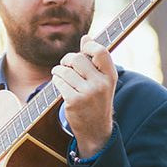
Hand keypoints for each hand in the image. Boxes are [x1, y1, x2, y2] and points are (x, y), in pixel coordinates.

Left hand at [51, 35, 115, 157]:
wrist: (96, 129)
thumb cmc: (98, 100)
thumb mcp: (103, 81)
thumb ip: (95, 60)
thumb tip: (86, 37)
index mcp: (110, 76)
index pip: (100, 51)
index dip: (89, 46)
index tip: (83, 48)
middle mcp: (100, 84)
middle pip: (77, 59)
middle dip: (67, 59)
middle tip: (65, 64)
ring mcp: (87, 93)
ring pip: (65, 70)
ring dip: (58, 70)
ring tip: (59, 73)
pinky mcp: (74, 102)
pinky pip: (59, 82)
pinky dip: (56, 80)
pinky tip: (58, 83)